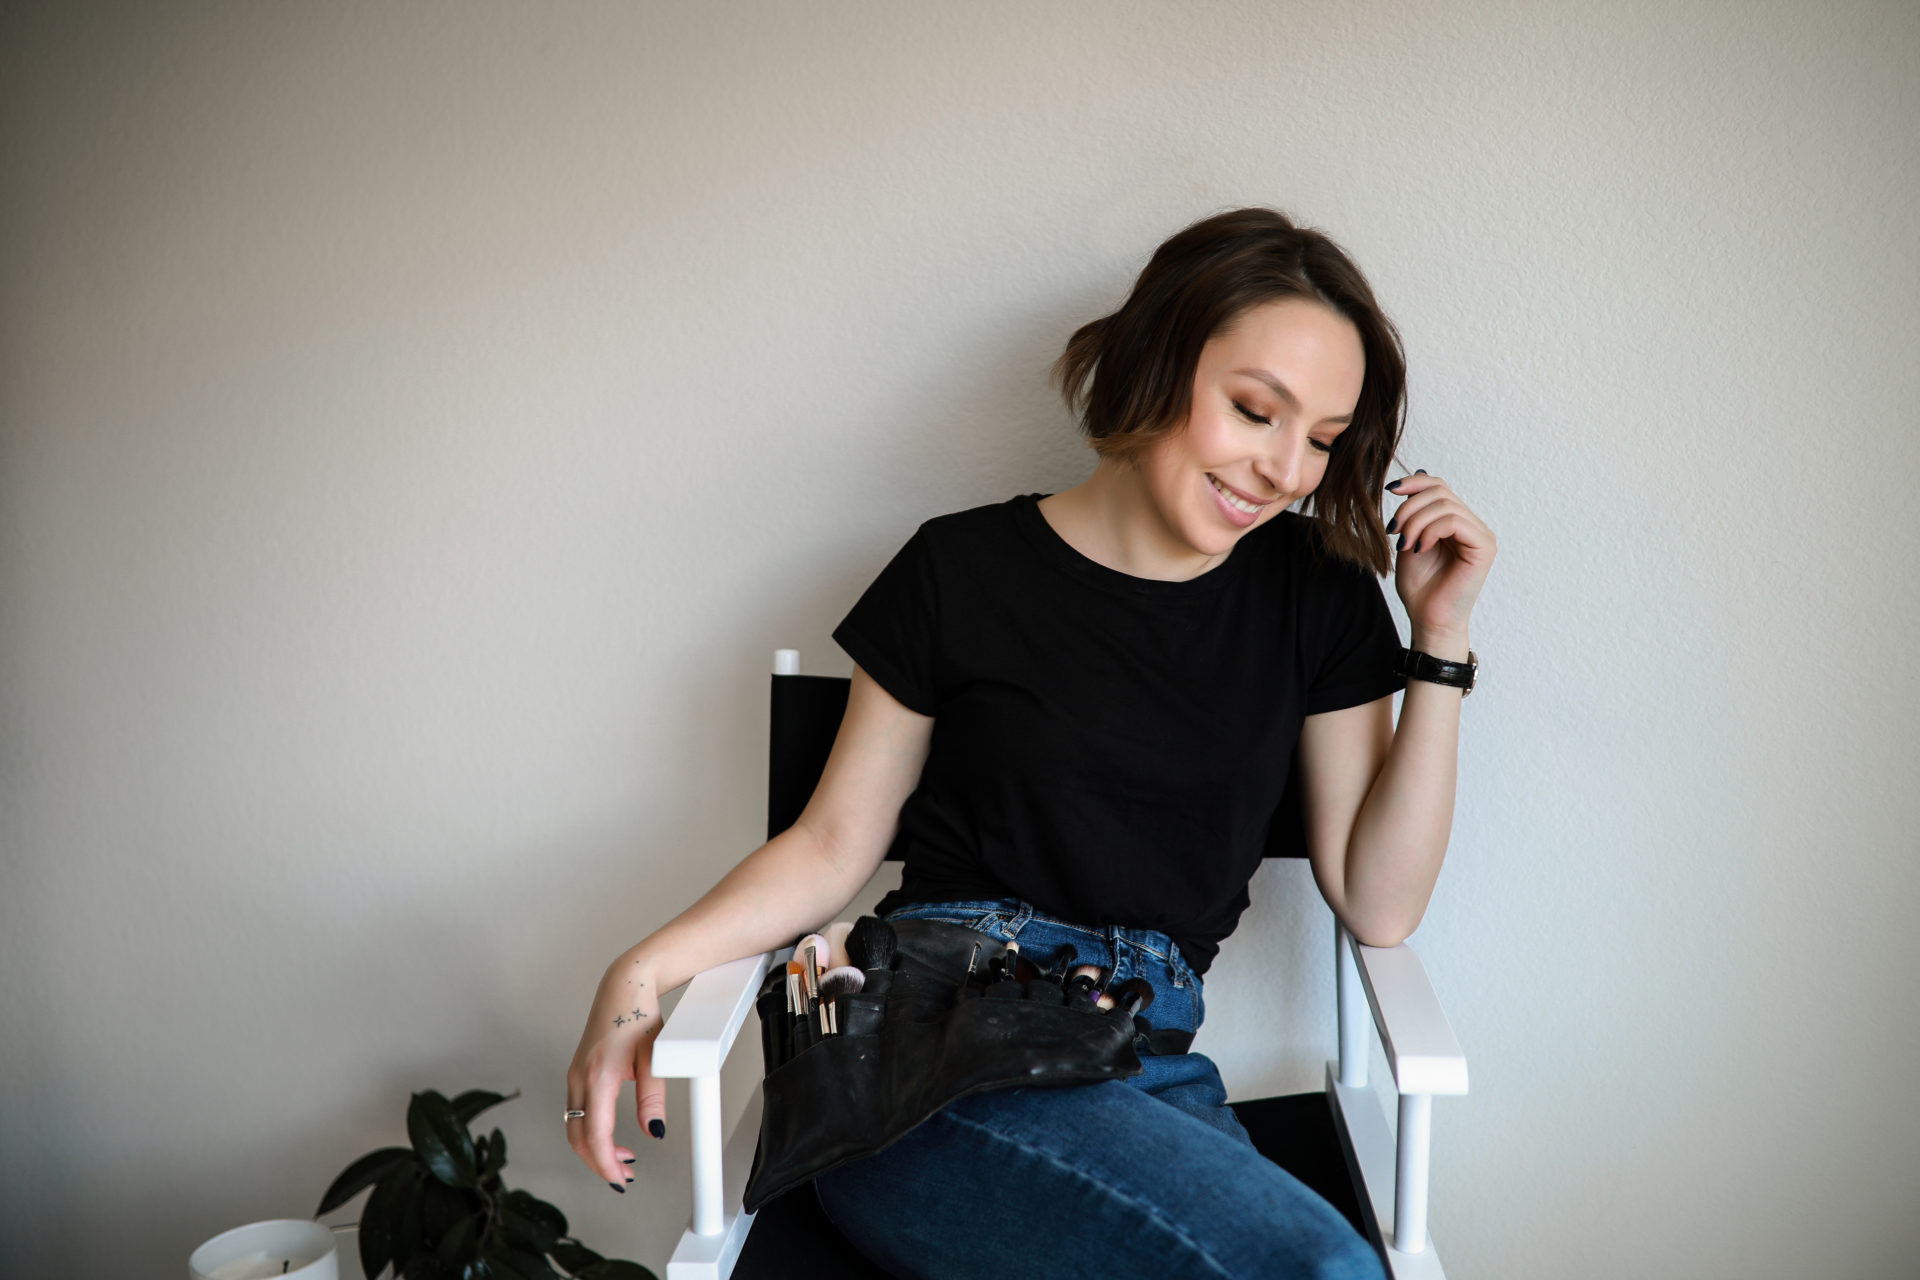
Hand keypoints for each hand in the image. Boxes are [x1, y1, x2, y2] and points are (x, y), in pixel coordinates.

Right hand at [564, 953, 667, 1192]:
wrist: (624, 986)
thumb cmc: (640, 1016)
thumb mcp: (654, 1059)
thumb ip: (653, 1099)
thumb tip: (655, 1133)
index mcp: (599, 1075)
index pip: (595, 1133)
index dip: (605, 1162)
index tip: (620, 1179)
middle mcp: (580, 1078)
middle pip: (577, 1137)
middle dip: (598, 1163)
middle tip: (625, 1177)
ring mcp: (574, 1076)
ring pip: (573, 1127)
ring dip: (594, 1149)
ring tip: (623, 1160)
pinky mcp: (576, 1074)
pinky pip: (576, 1113)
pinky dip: (590, 1132)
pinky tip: (612, 1138)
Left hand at [1386, 471, 1495, 647]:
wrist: (1428, 620)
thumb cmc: (1420, 588)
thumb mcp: (1410, 540)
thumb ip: (1414, 512)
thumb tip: (1418, 472)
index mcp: (1456, 522)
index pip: (1439, 486)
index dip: (1414, 483)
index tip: (1389, 490)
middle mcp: (1472, 525)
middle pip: (1440, 491)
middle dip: (1409, 507)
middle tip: (1394, 531)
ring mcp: (1481, 535)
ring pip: (1445, 504)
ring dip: (1416, 521)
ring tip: (1404, 544)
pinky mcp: (1484, 546)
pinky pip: (1455, 521)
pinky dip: (1430, 530)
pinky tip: (1419, 548)